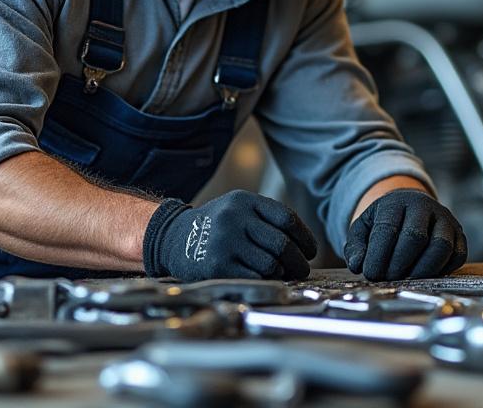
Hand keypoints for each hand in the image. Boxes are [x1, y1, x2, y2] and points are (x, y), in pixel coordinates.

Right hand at [142, 190, 317, 281]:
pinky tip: (263, 279)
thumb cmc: (215, 227)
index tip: (310, 251)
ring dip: (281, 273)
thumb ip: (267, 220)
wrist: (172, 238)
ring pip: (271, 264)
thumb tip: (303, 248)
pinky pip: (254, 278)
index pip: (287, 219)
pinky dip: (264, 281)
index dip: (305, 237)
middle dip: (298, 262)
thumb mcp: (237, 209)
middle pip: (282, 244)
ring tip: (281, 274)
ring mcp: (225, 242)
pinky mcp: (217, 266)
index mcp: (244, 201)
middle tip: (302, 269)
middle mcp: (234, 218)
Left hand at [343, 189, 466, 280]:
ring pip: (441, 246)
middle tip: (388, 278)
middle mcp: (425, 206)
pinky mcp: (459, 235)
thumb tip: (358, 265)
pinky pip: (458, 255)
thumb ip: (356, 247)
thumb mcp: (363, 228)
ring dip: (422, 270)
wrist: (409, 208)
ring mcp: (446, 219)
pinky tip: (425, 275)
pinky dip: (443, 270)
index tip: (371, 273)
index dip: (378, 255)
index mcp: (397, 202)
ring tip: (406, 279)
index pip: (388, 228)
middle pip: (415, 237)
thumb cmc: (384, 222)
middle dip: (399, 263)